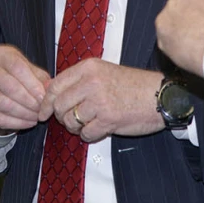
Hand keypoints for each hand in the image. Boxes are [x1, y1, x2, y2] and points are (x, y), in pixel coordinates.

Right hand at [0, 45, 49, 132]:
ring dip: (23, 113)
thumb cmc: (19, 74)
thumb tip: (48, 89)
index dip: (32, 84)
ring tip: (36, 116)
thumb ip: (40, 78)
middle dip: (28, 100)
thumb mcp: (31, 69)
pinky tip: (28, 122)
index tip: (43, 97)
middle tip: (41, 109)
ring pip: (2, 104)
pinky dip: (15, 123)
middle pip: (9, 86)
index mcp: (1, 54)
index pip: (17, 67)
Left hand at [40, 59, 163, 142]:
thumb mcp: (104, 72)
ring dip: (76, 127)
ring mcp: (99, 100)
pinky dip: (89, 135)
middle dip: (62, 117)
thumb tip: (50, 92)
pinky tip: (100, 128)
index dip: (45, 102)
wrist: (160, 96)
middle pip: (59, 105)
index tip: (43, 112)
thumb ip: (78, 80)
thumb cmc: (133, 86)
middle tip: (73, 120)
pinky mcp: (108, 119)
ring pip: (70, 121)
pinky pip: (85, 133)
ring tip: (90, 123)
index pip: (54, 86)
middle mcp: (91, 82)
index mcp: (88, 68)